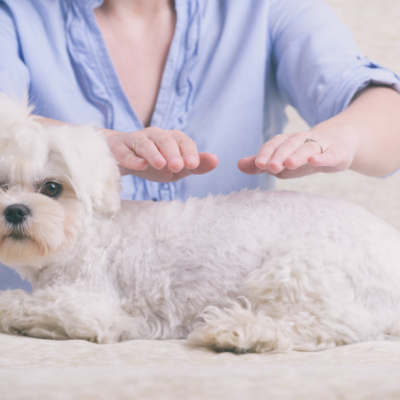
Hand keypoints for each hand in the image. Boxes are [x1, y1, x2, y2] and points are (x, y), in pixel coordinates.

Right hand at [105, 127, 217, 181]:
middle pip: (165, 140)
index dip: (189, 152)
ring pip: (146, 144)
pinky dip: (132, 158)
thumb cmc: (155, 163)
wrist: (122, 158)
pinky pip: (126, 152)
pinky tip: (140, 165)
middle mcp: (154, 136)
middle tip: (179, 166)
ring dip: (154, 154)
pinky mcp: (120, 149)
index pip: (183, 141)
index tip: (193, 164)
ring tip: (160, 165)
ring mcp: (136, 140)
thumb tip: (216, 160)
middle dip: (173, 153)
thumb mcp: (177, 168)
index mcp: (171, 139)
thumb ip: (195, 165)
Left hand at [237, 130, 357, 178]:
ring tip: (289, 164)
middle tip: (271, 167)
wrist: (336, 148)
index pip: (274, 144)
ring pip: (308, 148)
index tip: (259, 164)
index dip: (266, 153)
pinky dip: (322, 157)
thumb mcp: (280, 163)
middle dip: (279, 155)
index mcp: (286, 141)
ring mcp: (320, 144)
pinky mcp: (336, 152)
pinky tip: (314, 161)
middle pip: (289, 145)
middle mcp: (302, 139)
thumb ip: (259, 165)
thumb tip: (238, 165)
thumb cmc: (301, 158)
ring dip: (298, 155)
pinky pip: (329, 154)